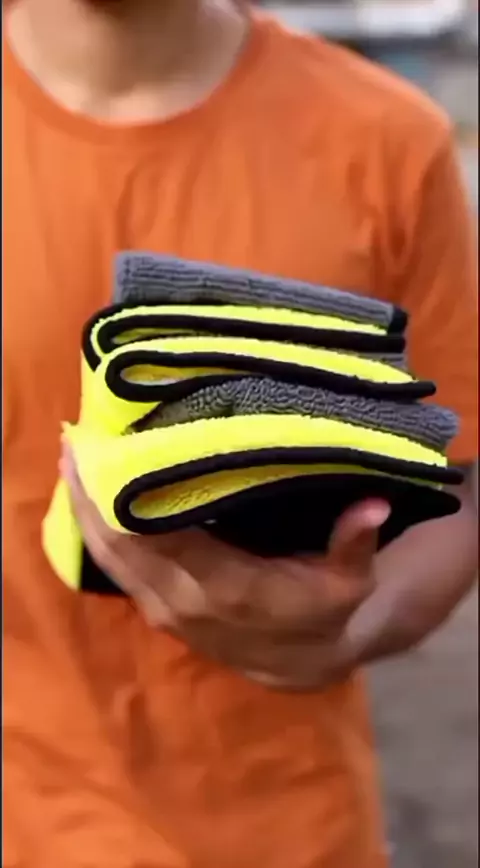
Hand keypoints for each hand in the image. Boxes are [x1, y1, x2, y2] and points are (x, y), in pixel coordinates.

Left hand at [61, 443, 389, 690]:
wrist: (302, 662)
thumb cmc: (324, 609)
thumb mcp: (350, 581)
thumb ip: (354, 543)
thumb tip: (374, 506)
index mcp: (224, 587)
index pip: (159, 539)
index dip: (125, 498)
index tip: (108, 450)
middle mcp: (181, 599)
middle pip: (117, 544)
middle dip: (91, 493)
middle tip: (74, 438)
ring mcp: (162, 608)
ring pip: (108, 558)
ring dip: (85, 510)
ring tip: (70, 458)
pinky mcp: (155, 609)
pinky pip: (115, 568)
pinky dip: (95, 532)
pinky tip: (86, 497)